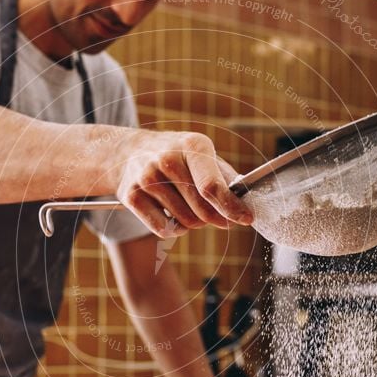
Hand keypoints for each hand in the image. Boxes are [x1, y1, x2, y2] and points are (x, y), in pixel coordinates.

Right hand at [113, 130, 253, 236]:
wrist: (130, 152)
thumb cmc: (177, 156)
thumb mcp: (202, 155)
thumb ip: (226, 178)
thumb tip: (247, 204)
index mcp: (192, 145)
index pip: (212, 187)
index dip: (231, 207)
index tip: (246, 219)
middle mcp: (167, 159)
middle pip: (202, 210)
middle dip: (215, 218)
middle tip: (218, 217)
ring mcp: (147, 178)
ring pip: (185, 223)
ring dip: (194, 223)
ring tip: (187, 206)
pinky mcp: (132, 197)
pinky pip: (165, 230)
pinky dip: (175, 229)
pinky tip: (172, 213)